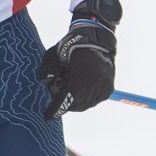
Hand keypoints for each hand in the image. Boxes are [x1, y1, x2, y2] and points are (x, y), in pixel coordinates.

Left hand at [39, 0, 120, 118]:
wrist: (96, 39)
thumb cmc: (71, 47)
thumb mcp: (53, 55)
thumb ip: (46, 70)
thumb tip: (46, 82)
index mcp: (80, 78)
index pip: (66, 100)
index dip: (55, 109)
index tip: (47, 116)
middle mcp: (94, 85)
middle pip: (75, 105)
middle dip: (65, 101)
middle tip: (59, 88)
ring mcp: (103, 88)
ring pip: (85, 105)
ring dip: (75, 100)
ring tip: (71, 83)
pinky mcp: (108, 89)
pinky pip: (94, 100)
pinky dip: (85, 97)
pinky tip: (81, 84)